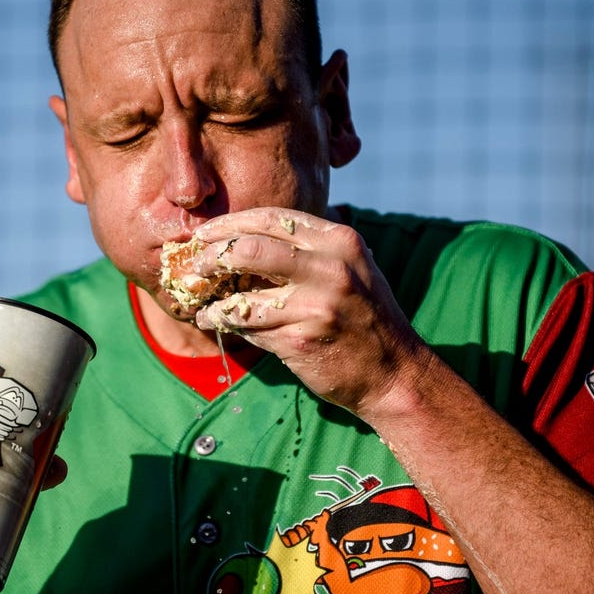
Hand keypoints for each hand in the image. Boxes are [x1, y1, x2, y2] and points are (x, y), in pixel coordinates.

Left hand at [190, 207, 433, 415]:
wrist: (396, 375)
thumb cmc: (366, 319)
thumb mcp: (351, 270)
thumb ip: (310, 251)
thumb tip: (249, 238)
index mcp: (340, 242)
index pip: (273, 219)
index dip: (232, 224)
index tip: (207, 233)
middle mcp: (331, 268)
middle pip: (251, 248)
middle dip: (214, 255)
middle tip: (197, 264)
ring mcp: (316, 305)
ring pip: (243, 294)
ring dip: (213, 300)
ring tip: (200, 304)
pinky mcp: (302, 340)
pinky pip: (250, 326)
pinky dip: (227, 324)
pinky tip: (216, 322)